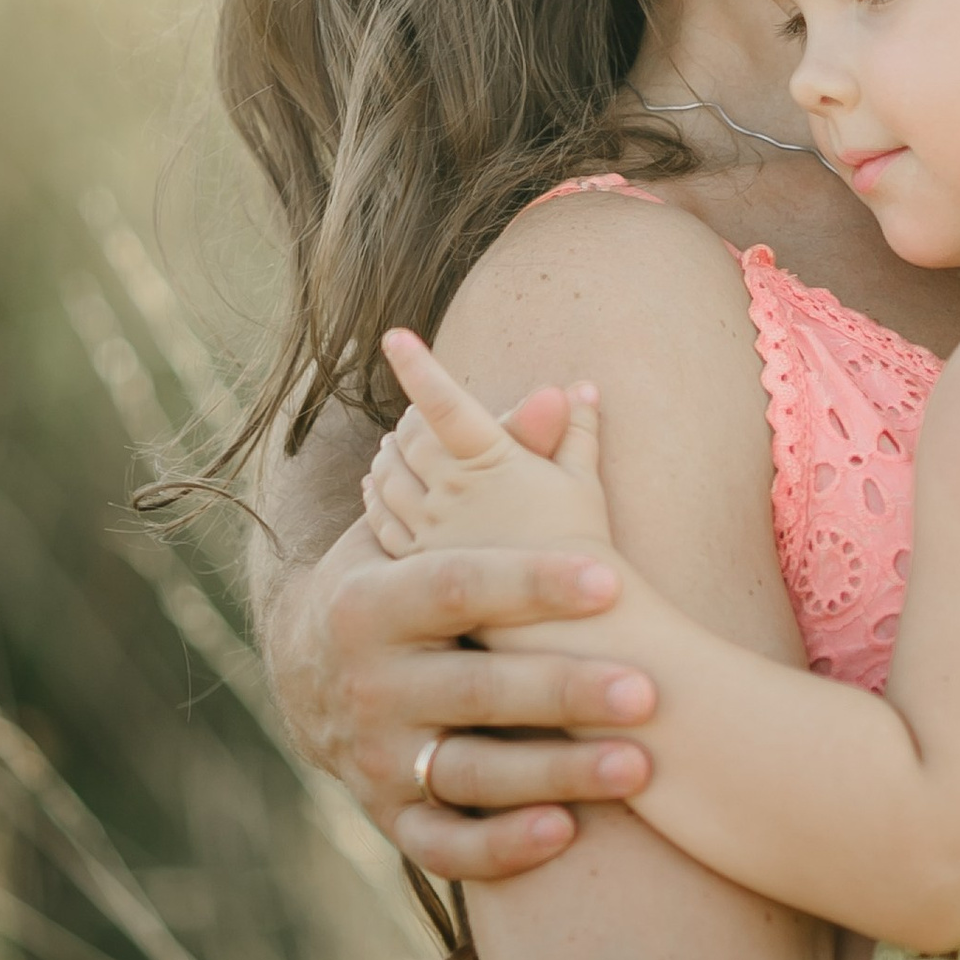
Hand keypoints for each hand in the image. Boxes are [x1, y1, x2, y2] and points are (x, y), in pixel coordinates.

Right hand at [273, 493, 659, 882]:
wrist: (305, 671)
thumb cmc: (393, 578)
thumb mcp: (417, 520)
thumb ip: (495, 460)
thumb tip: (567, 392)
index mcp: (374, 602)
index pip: (458, 587)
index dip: (532, 584)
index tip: (609, 576)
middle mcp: (368, 684)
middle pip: (473, 688)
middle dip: (561, 690)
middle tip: (649, 690)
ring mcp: (377, 758)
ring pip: (469, 774)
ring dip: (552, 773)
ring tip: (637, 764)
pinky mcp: (389, 816)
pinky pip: (445, 844)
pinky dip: (500, 847)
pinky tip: (566, 832)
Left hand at [365, 333, 612, 560]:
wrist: (567, 624)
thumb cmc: (581, 547)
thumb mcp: (583, 482)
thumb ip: (577, 430)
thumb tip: (584, 387)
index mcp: (490, 458)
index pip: (444, 401)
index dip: (418, 365)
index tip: (394, 336)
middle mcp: (451, 488)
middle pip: (409, 436)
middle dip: (409, 418)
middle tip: (412, 411)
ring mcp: (430, 526)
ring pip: (387, 475)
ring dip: (387, 455)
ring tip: (392, 445)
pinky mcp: (418, 562)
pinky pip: (380, 518)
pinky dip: (375, 495)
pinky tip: (376, 487)